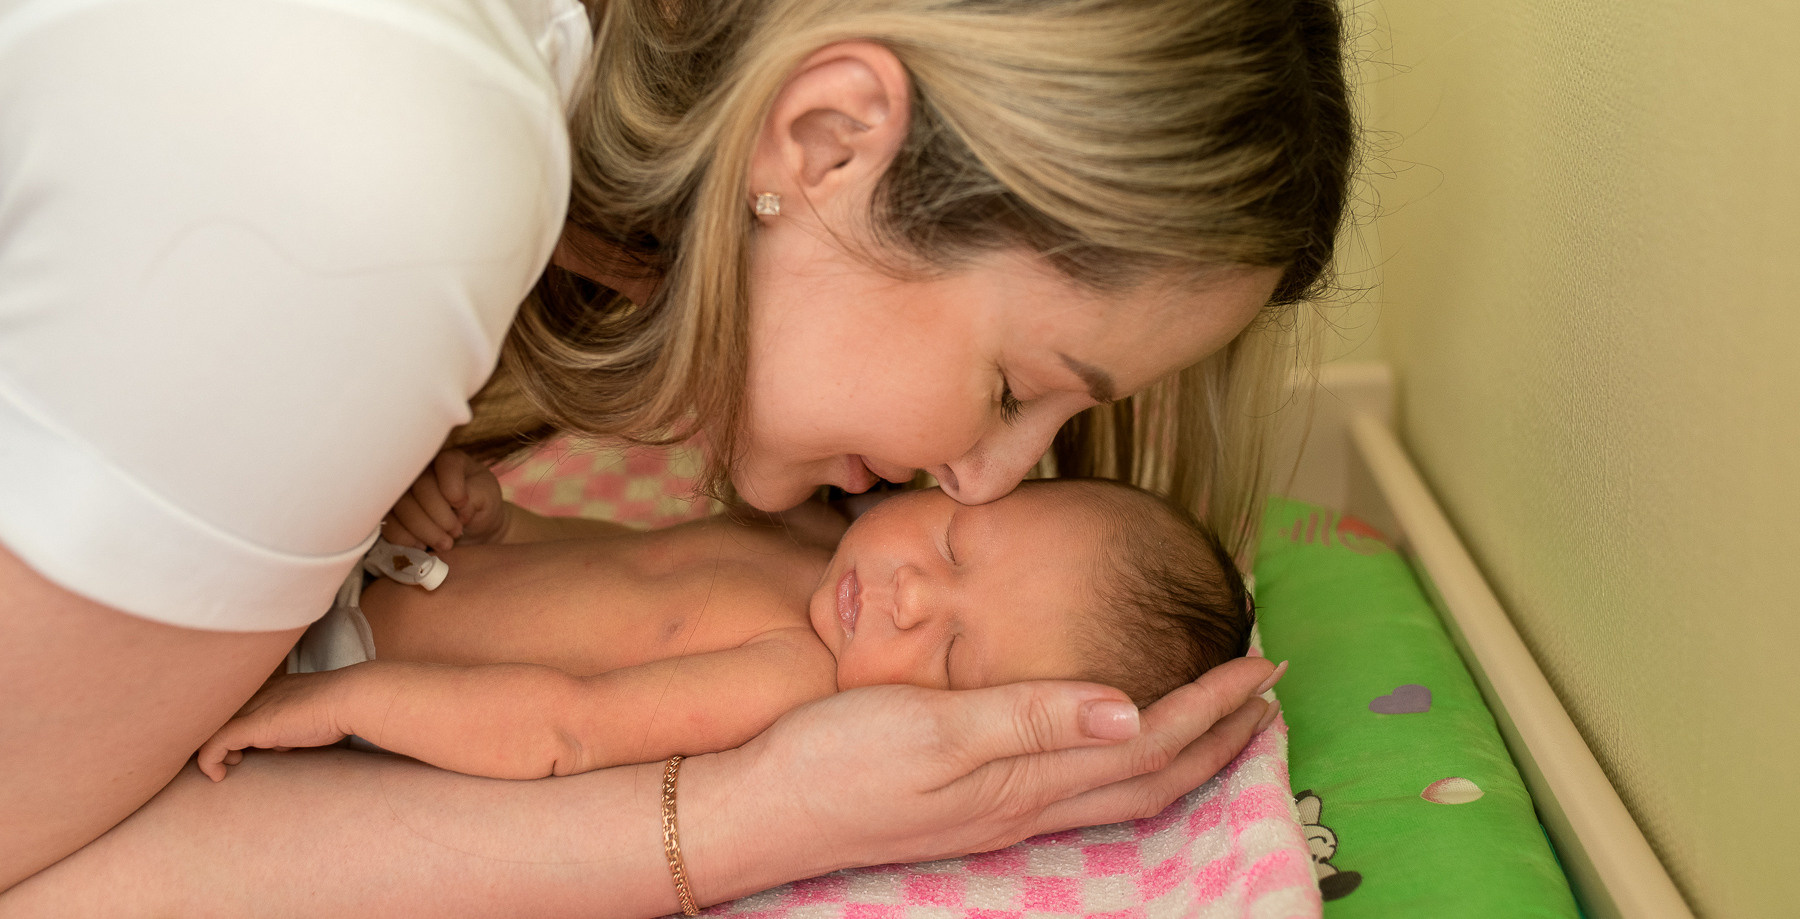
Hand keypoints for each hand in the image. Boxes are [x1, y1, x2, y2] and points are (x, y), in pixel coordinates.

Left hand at [194, 670, 360, 780]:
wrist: (349, 699)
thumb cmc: (335, 709)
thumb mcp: (304, 718)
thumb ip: (285, 727)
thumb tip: (276, 744)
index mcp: (266, 687)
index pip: (230, 705)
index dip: (225, 727)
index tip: (235, 750)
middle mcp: (252, 693)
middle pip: (211, 715)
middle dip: (212, 739)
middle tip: (225, 759)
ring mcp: (250, 707)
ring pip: (206, 728)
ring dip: (209, 751)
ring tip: (226, 766)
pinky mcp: (251, 724)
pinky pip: (213, 744)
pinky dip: (209, 762)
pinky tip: (219, 775)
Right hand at [384, 450, 508, 551]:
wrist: (472, 531)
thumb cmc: (481, 508)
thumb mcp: (488, 498)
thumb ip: (476, 495)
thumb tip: (456, 507)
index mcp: (449, 461)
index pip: (444, 465)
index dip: (453, 489)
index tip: (463, 506)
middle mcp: (421, 471)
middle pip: (418, 488)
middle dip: (439, 517)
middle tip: (456, 532)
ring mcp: (402, 492)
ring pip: (400, 508)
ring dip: (424, 531)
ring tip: (445, 543)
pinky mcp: (391, 514)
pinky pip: (388, 526)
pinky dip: (407, 540)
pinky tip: (424, 546)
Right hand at [681, 656, 1277, 903]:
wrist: (761, 812)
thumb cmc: (835, 758)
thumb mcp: (931, 725)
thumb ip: (1030, 715)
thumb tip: (1132, 710)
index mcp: (1023, 776)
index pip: (1147, 742)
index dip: (1213, 707)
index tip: (1263, 666)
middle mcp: (1025, 804)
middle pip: (1150, 779)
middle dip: (1218, 737)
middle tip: (1267, 694)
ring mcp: (1000, 815)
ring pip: (1119, 793)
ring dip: (1181, 759)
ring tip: (1218, 725)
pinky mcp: (974, 812)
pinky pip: (1080, 796)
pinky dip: (1125, 770)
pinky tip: (1111, 749)